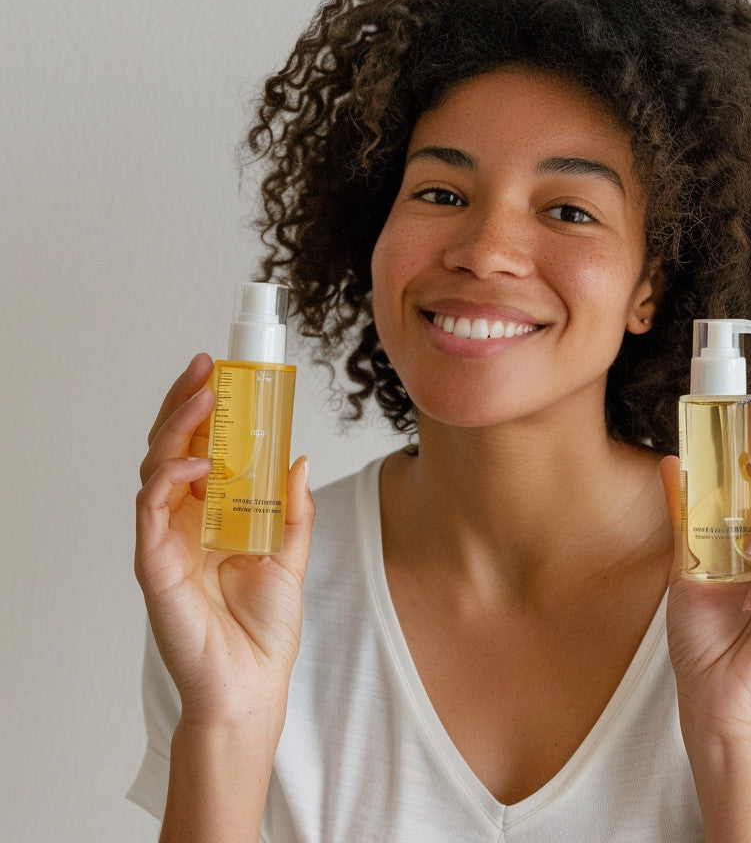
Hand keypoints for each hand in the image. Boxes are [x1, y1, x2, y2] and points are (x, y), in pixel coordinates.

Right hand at [134, 353, 314, 730]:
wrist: (252, 685)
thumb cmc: (265, 629)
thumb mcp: (290, 557)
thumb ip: (293, 510)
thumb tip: (299, 459)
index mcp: (214, 514)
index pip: (202, 449)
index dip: (207, 410)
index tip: (225, 373)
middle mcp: (186, 520)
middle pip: (172, 448)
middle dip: (185, 403)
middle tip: (206, 368)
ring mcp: (167, 539)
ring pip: (156, 467)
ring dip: (176, 428)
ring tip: (203, 397)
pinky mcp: (155, 563)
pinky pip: (151, 509)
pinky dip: (168, 479)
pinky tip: (194, 464)